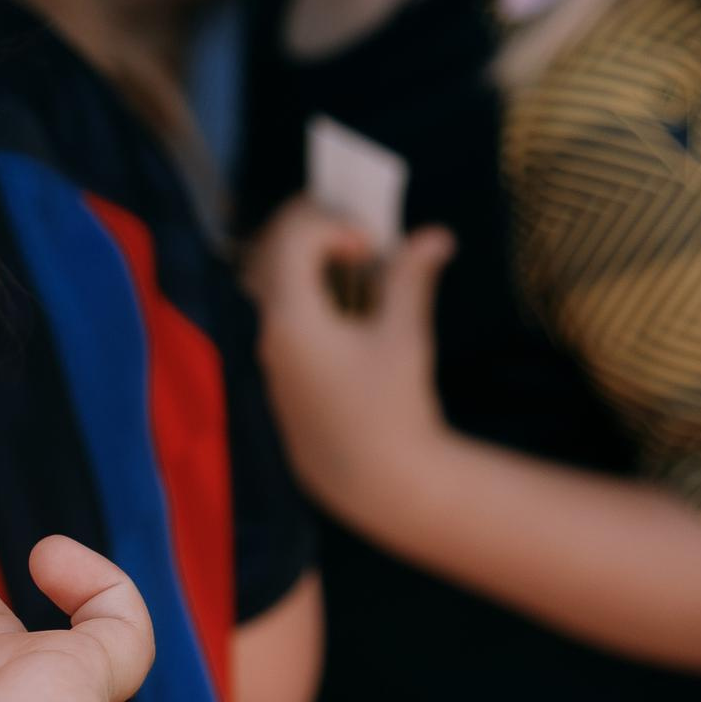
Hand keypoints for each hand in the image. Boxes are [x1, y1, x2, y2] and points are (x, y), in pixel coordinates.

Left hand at [243, 199, 455, 521]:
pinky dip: (301, 289)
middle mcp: (267, 330)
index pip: (293, 235)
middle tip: (358, 236)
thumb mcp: (405, 336)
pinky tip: (344, 302)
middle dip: (311, 228)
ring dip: (304, 258)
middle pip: (268, 248)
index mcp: (292, 316)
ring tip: (354, 266)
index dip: (333, 223)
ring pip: (265, 279)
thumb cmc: (392, 407)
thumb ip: (410, 278)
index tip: (371, 245)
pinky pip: (274, 310)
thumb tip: (435, 235)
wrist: (369, 478)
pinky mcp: (277, 369)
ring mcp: (267, 351)